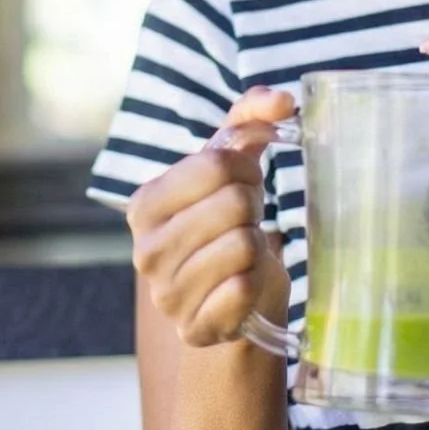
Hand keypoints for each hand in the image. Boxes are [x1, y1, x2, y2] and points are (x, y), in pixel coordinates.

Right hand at [126, 86, 294, 346]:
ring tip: (243, 252)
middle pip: (233, 203)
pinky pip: (245, 289)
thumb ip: (251, 118)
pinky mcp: (194, 329)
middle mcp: (145, 250)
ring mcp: (166, 295)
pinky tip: (243, 284)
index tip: (245, 185)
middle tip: (247, 220)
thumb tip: (284, 100)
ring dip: (257, 246)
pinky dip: (256, 282)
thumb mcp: (231, 164)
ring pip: (243, 246)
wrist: (232, 298)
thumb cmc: (228, 221)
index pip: (216, 164)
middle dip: (253, 207)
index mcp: (144, 204)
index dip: (246, 170)